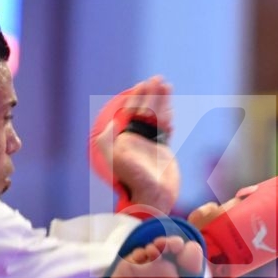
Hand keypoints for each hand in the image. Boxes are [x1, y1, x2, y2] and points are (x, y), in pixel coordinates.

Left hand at [99, 76, 179, 214]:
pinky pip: (164, 130)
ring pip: (156, 117)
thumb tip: (109, 123)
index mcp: (124, 138)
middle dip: (152, 94)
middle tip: (159, 80)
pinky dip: (168, 118)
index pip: (130, 110)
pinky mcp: (162, 151)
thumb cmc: (132, 180)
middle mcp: (136, 139)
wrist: (151, 198)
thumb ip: (106, 141)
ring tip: (168, 86)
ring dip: (162, 101)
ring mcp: (149, 144)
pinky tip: (171, 109)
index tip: (144, 83)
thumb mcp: (114, 160)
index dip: (137, 96)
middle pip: (145, 110)